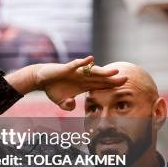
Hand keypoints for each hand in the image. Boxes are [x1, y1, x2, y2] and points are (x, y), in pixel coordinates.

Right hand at [5, 56, 127, 110]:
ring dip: (103, 71)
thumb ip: (67, 106)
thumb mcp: (61, 103)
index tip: (123, 86)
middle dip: (113, 79)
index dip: (111, 85)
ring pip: (92, 71)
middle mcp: (82, 77)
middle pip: (101, 78)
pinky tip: (91, 59)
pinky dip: (83, 62)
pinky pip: (76, 64)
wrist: (41, 79)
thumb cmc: (53, 89)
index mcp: (83, 85)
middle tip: (126, 79)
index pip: (101, 85)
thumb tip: (72, 104)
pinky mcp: (67, 68)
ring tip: (114, 71)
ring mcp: (76, 72)